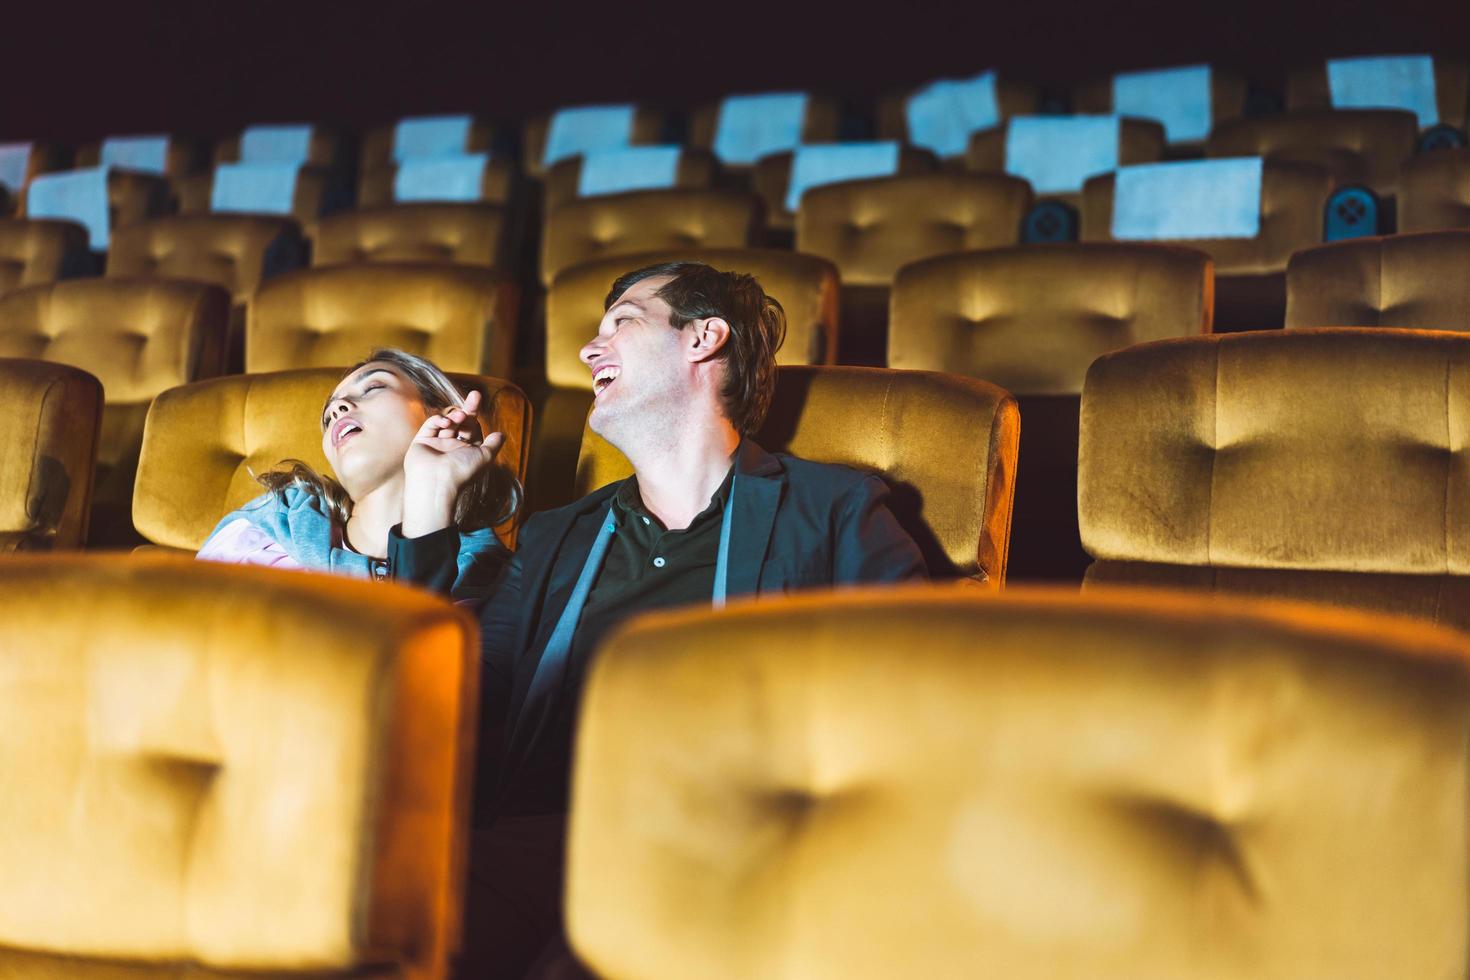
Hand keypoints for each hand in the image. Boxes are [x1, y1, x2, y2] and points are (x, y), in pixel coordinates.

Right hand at [401, 390, 503, 536]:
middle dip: (467, 409)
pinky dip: (439, 420)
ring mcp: (437, 444)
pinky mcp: (422, 441)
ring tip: (460, 416)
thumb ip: (493, 444)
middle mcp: (452, 447)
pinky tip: (446, 422)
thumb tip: (502, 434)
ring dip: (455, 415)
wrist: (437, 483)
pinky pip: (431, 425)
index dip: (475, 414)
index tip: (478, 398)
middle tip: (475, 395)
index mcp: (467, 451)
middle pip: (460, 422)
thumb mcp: (485, 456)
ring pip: (446, 422)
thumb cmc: (463, 472)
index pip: (472, 427)